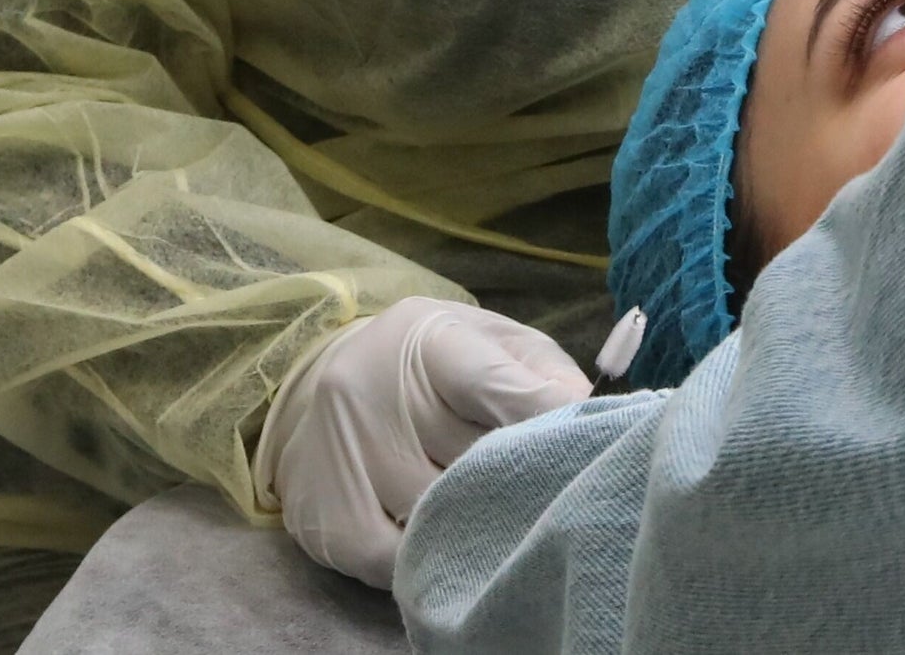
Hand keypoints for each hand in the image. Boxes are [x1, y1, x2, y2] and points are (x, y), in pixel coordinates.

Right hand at [256, 298, 590, 587]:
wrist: (315, 386)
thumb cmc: (430, 366)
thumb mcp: (487, 342)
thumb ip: (542, 371)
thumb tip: (588, 413)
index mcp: (427, 341)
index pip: (493, 383)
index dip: (545, 419)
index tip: (584, 443)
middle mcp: (373, 393)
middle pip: (476, 462)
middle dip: (523, 478)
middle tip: (553, 489)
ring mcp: (343, 460)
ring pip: (441, 516)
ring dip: (483, 522)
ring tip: (506, 513)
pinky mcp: (330, 521)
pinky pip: (401, 563)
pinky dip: (435, 558)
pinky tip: (452, 540)